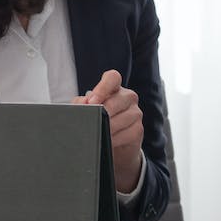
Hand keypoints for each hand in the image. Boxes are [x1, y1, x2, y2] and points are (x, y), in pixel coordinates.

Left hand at [76, 69, 143, 193]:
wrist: (109, 142)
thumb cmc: (96, 120)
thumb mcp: (86, 110)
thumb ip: (81, 104)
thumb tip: (84, 103)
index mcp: (113, 87)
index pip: (112, 78)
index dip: (102, 88)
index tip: (92, 102)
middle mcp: (127, 97)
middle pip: (118, 100)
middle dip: (104, 112)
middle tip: (93, 121)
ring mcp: (136, 112)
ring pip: (123, 118)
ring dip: (109, 128)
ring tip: (98, 133)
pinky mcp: (138, 129)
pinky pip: (128, 133)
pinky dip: (115, 139)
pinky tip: (107, 141)